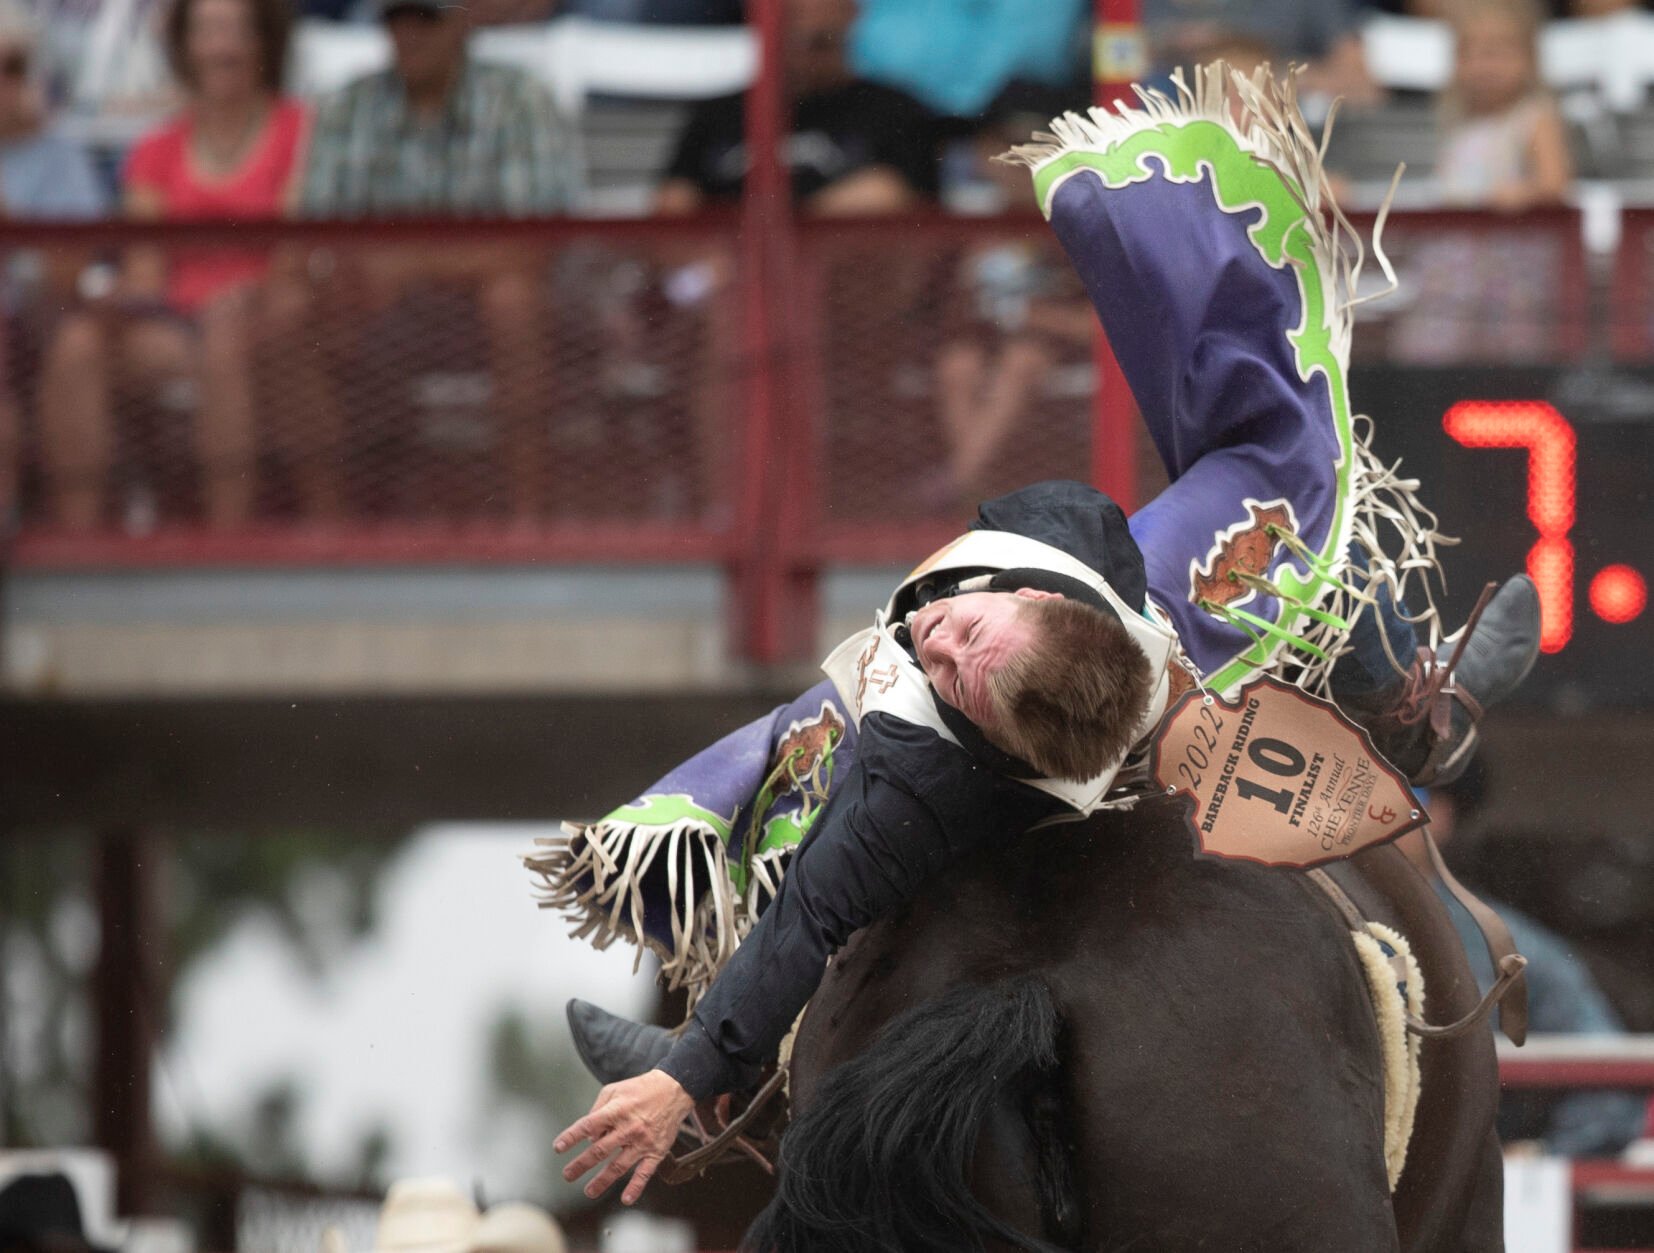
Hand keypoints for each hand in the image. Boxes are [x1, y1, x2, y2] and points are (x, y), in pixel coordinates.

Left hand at [555, 1069, 695, 1204]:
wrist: (674, 1089)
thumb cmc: (640, 1089)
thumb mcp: (614, 1089)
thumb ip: (597, 1109)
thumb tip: (589, 1136)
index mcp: (616, 1110)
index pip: (588, 1126)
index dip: (572, 1137)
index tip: (558, 1147)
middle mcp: (628, 1128)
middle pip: (600, 1151)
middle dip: (581, 1164)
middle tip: (568, 1175)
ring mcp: (643, 1141)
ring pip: (619, 1166)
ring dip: (602, 1181)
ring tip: (589, 1191)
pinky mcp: (656, 1151)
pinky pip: (645, 1172)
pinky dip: (636, 1187)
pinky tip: (626, 1199)